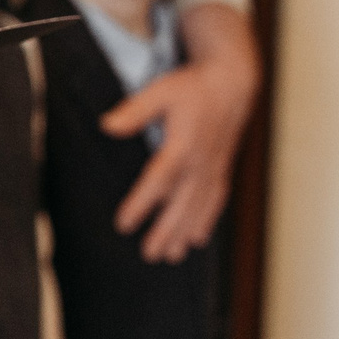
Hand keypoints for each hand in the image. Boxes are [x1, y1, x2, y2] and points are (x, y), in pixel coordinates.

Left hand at [104, 1, 259, 262]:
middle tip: (150, 254)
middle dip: (166, 230)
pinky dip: (206, 220)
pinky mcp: (221, 169)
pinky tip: (196, 239)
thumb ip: (134, 112)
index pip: (159, 180)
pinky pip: (215, 200)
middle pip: (181, 203)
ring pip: (199, 207)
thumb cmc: (191, 87)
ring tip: (170, 256)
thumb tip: (107, 125)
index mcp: (183, 144)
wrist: (231, 82)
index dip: (142, 204)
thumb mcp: (159, 91)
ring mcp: (214, 167)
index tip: (124, 224)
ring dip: (184, 232)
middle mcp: (201, 161)